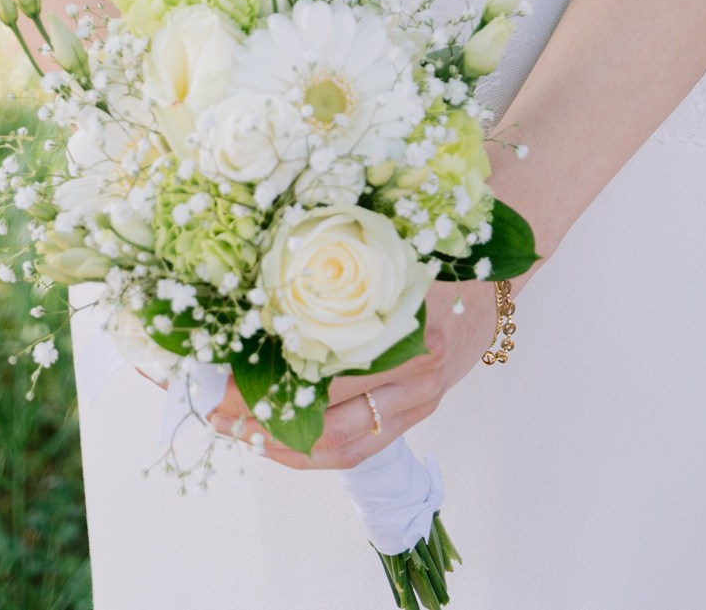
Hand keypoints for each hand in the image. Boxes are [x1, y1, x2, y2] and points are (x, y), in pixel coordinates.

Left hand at [205, 280, 502, 472]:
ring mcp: (418, 404)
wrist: (489, 282)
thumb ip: (334, 270)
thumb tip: (254, 286)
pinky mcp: (414, 417)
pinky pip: (356, 451)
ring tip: (237, 431)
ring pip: (340, 448)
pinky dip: (311, 450)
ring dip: (281, 445)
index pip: (323, 373)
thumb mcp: (388, 253)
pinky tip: (275, 438)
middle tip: (216, 410)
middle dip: (264, 421)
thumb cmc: (433, 258)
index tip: (221, 374)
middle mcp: (417, 376)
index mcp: (411, 328)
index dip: (269, 382)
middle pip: (329, 422)